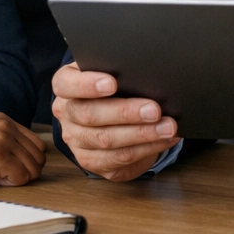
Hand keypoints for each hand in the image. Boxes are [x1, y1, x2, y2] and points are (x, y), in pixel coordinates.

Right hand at [0, 113, 45, 187]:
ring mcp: (3, 140)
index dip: (24, 162)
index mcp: (3, 120)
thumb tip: (26, 158)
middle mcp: (6, 126)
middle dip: (24, 171)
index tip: (3, 167)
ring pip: (33, 169)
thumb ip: (1, 139)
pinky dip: (8, 184)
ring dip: (15, 178)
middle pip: (39, 157)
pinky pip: (21, 178)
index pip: (37, 145)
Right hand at [51, 62, 179, 181]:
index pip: (65, 84)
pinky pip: (119, 158)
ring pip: (106, 140)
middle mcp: (67, 114)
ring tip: (168, 127)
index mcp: (65, 87)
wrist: (113, 116)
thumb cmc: (116, 87)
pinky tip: (165, 140)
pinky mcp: (92, 161)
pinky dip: (147, 149)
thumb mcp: (113, 73)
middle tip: (154, 110)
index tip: (112, 83)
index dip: (87, 84)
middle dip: (126, 113)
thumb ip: (121, 72)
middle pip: (89, 115)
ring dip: (142, 134)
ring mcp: (76, 141)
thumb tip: (148, 74)